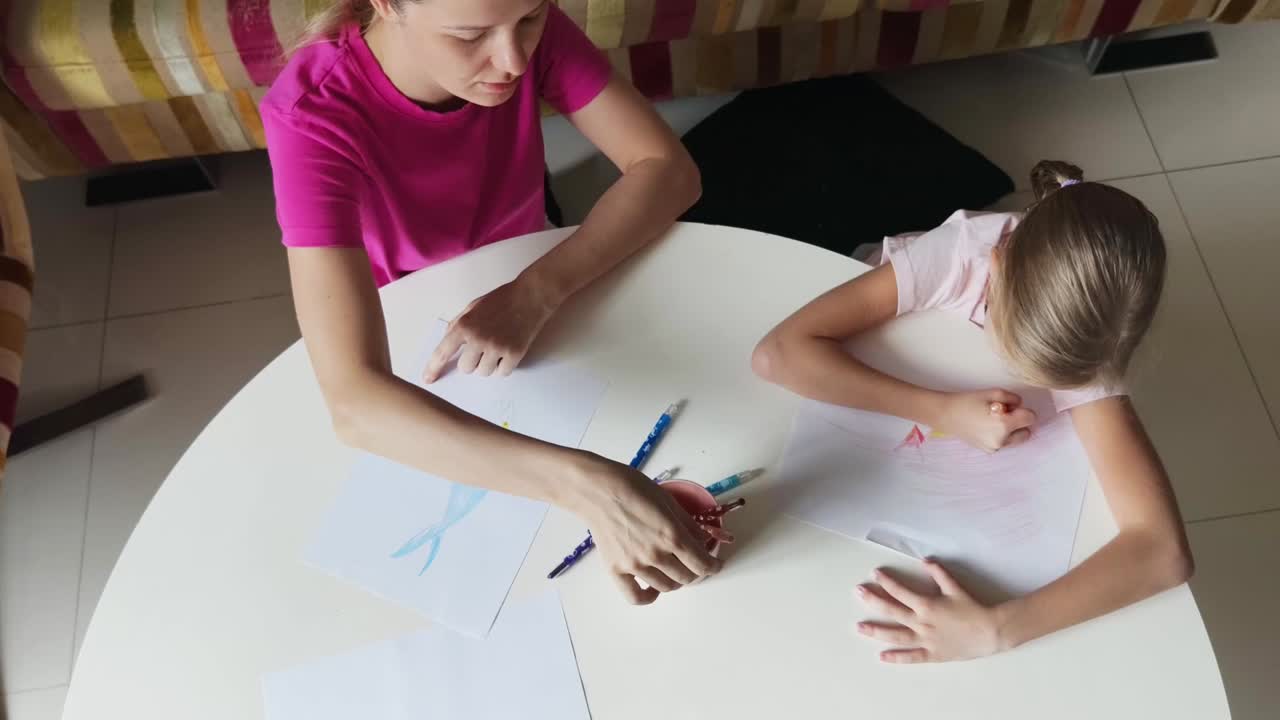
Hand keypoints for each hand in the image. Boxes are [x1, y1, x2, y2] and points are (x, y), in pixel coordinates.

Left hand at [423, 278, 558, 382]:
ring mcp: (497, 348)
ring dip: (487, 364)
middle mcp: (478, 339)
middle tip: (481, 349)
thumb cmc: (501, 300)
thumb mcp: (472, 307)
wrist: (530, 296)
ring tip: (497, 347)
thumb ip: (457, 325)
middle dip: (471, 362)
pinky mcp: (514, 354)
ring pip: (484, 372)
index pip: (443, 352)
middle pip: (465, 368)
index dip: (433, 368)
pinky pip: (502, 372)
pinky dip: (503, 366)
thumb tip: (447, 343)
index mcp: (464, 326)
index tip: (428, 379)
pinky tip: (507, 351)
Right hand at [570, 455, 722, 604]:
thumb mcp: (668, 501)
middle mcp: (655, 555)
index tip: (716, 564)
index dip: (714, 566)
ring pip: (666, 587)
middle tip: (694, 562)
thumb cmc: (633, 488)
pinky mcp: (616, 570)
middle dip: (696, 571)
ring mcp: (635, 565)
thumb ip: (689, 525)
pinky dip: (649, 597)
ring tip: (674, 570)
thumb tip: (703, 541)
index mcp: (672, 535)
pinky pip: (635, 597)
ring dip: (676, 581)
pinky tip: (654, 589)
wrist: (598, 490)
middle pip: (687, 577)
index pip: (702, 563)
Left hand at [855, 559, 1005, 663]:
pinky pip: (912, 657)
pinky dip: (896, 657)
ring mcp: (926, 640)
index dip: (886, 582)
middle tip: (858, 593)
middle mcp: (922, 623)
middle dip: (873, 600)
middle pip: (892, 611)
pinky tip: (882, 656)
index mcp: (926, 605)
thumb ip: (939, 573)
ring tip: (859, 627)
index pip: (900, 592)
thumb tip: (925, 560)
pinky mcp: (933, 654)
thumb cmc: (972, 608)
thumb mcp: (954, 587)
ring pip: (896, 635)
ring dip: (876, 631)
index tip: (875, 575)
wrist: (991, 631)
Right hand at [935, 389, 1035, 451]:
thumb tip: (1020, 406)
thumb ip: (1013, 398)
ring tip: (993, 421)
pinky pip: (1004, 443)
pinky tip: (987, 427)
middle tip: (1003, 414)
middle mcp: (1002, 440)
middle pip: (1026, 432)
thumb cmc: (968, 401)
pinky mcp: (989, 451)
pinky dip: (1001, 436)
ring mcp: (995, 448)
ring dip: (1011, 430)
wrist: (946, 414)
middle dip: (1019, 423)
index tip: (1012, 407)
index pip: (1030, 419)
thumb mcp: (994, 392)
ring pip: (1016, 439)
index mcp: (1004, 425)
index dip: (1024, 411)